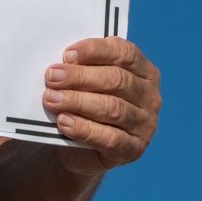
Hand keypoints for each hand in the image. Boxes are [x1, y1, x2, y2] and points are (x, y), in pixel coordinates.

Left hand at [39, 37, 160, 171]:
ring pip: (112, 108)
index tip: (67, 55)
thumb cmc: (88, 107)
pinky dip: (83, 128)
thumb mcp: (89, 84)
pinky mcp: (133, 149)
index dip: (96, 51)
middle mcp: (150, 97)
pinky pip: (109, 138)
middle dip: (81, 77)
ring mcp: (145, 125)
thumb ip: (82, 70)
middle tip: (52, 77)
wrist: (84, 149)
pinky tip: (63, 122)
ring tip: (51, 99)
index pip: (125, 53)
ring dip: (78, 101)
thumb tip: (60, 64)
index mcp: (145, 72)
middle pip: (117, 80)